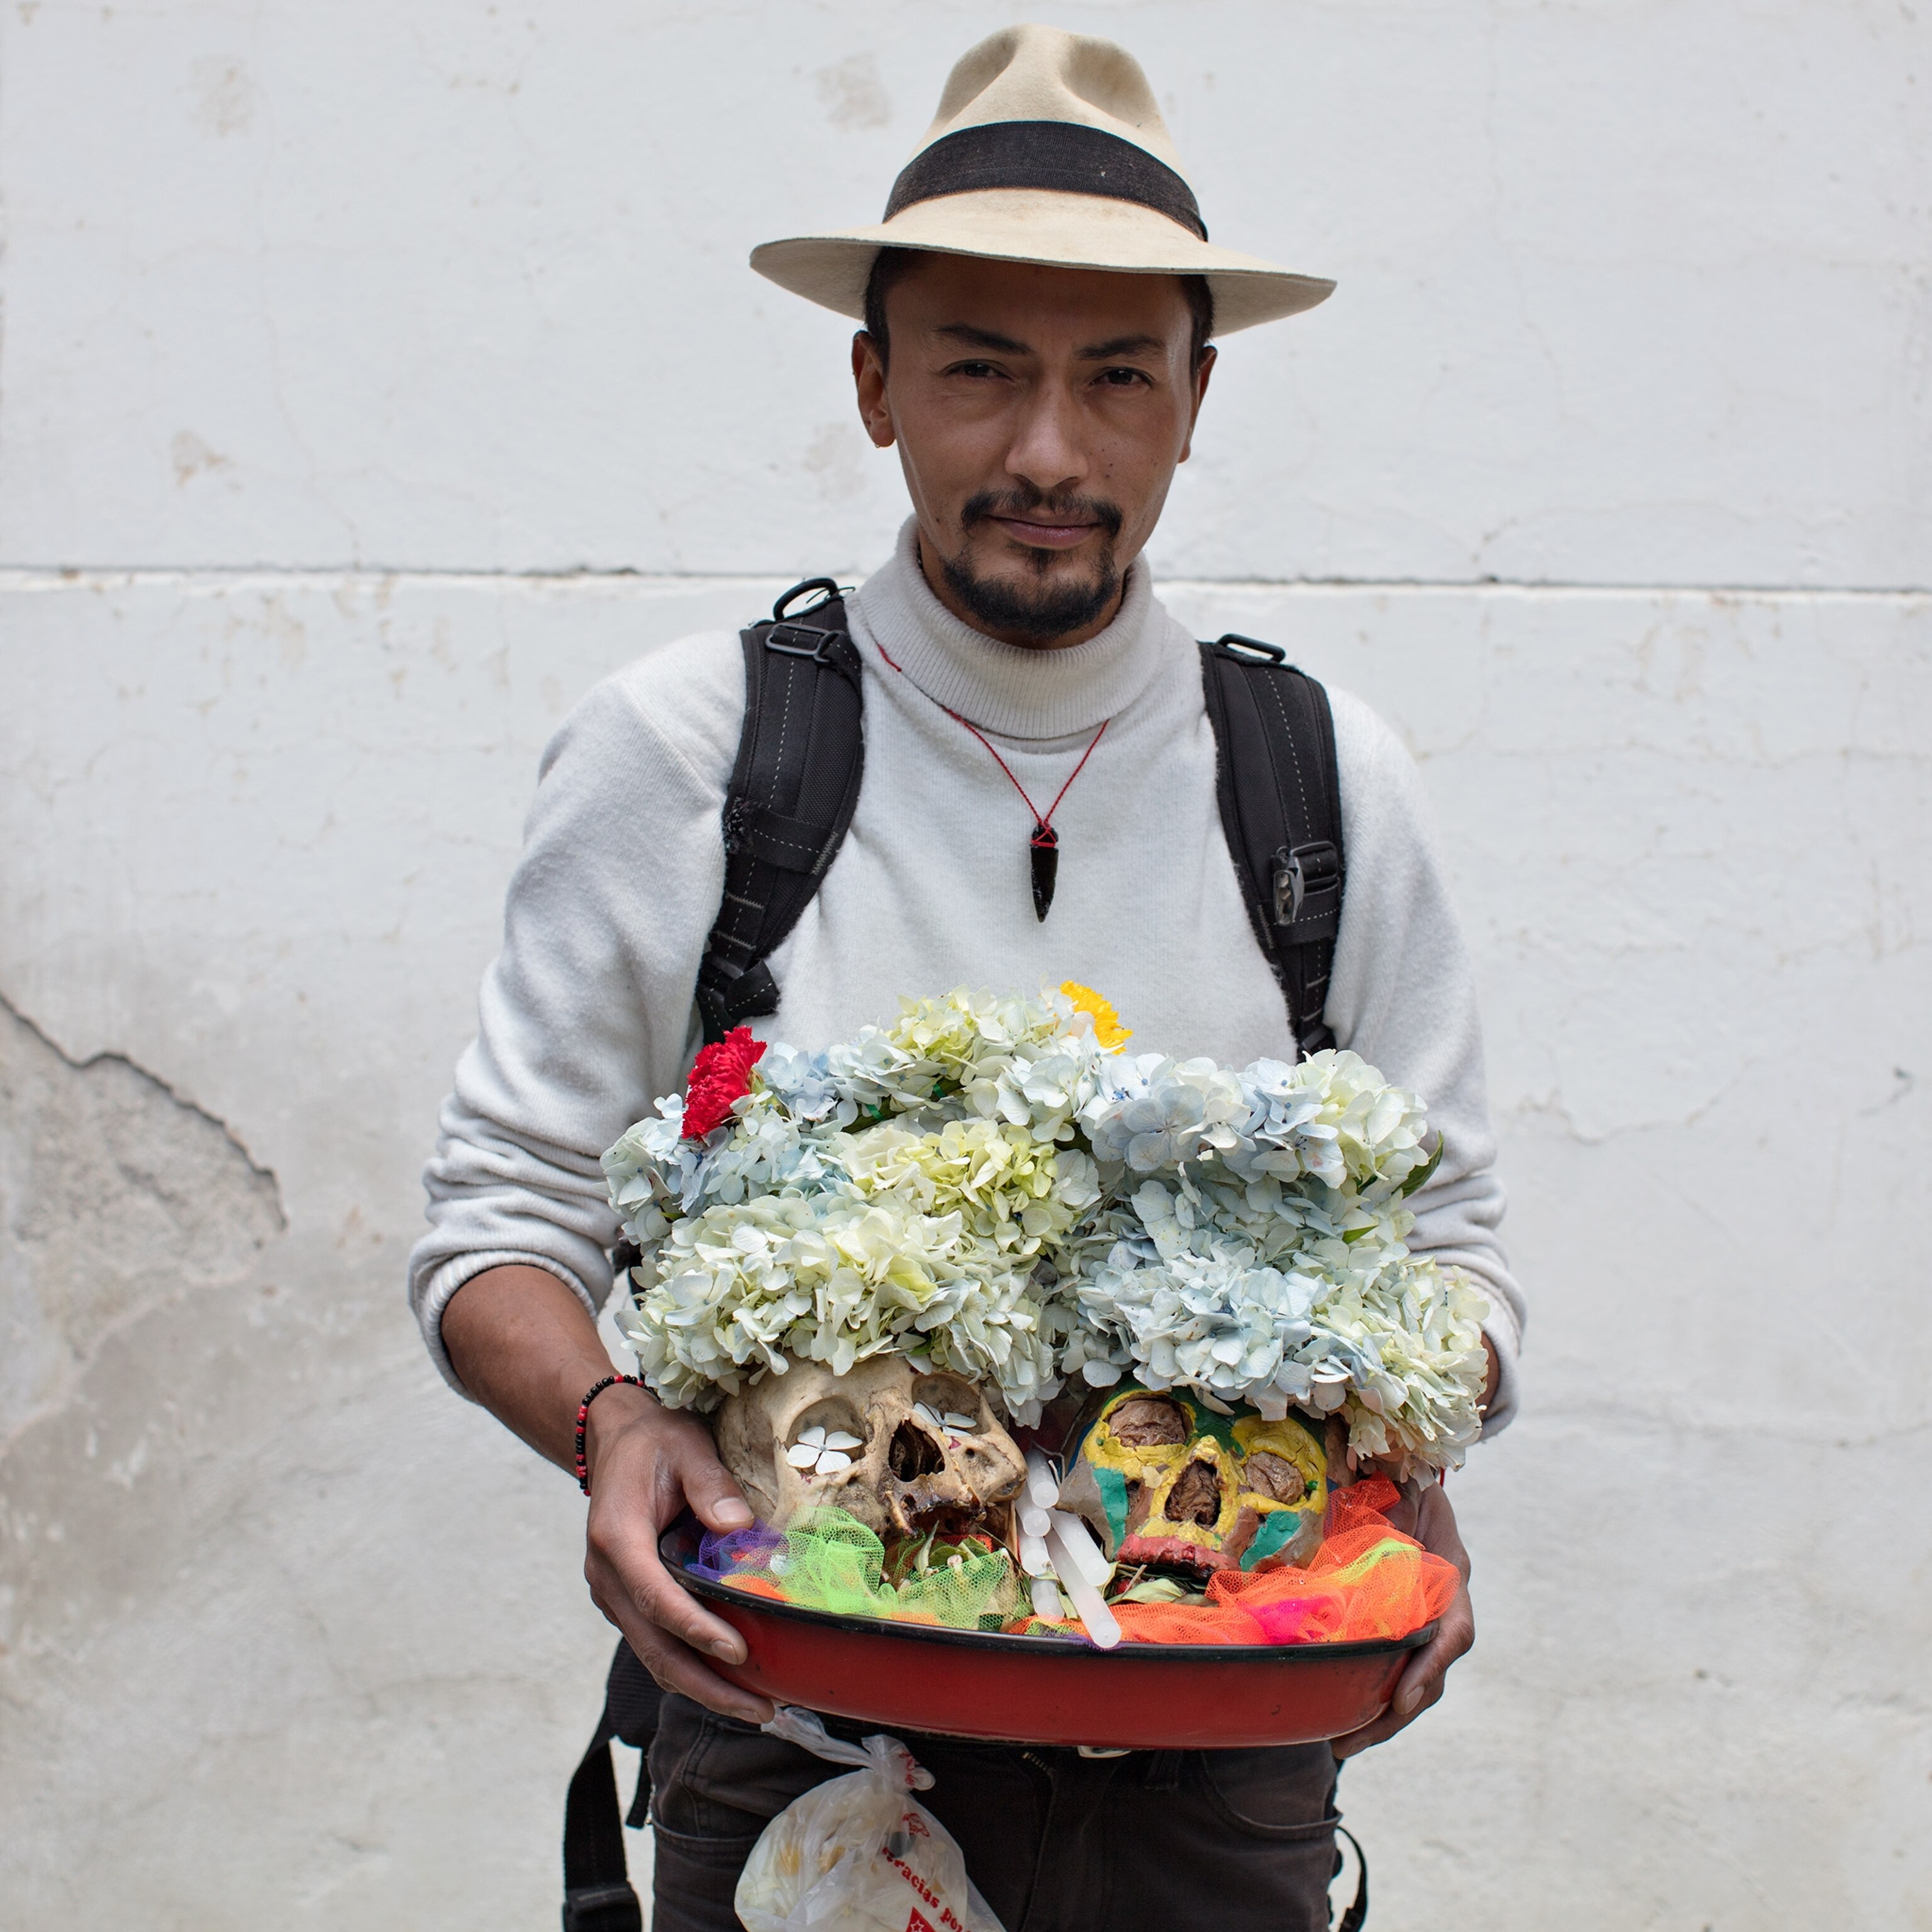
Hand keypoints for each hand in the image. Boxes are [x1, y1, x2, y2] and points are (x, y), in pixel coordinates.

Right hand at [582, 1384, 775, 1724]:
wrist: (616, 1441)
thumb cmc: (655, 1442)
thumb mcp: (687, 1447)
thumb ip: (712, 1485)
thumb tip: (739, 1526)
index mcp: (618, 1539)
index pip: (657, 1598)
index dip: (697, 1631)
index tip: (739, 1654)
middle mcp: (608, 1575)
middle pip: (655, 1647)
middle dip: (707, 1686)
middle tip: (762, 1711)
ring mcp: (613, 1593)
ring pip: (654, 1655)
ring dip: (701, 1686)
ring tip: (757, 1707)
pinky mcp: (625, 1600)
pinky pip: (656, 1642)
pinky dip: (691, 1664)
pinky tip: (731, 1676)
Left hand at [1330, 1481, 1472, 1758]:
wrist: (1416, 1480)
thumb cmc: (1408, 1482)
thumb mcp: (1407, 1490)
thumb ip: (1396, 1509)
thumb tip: (1371, 1530)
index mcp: (1452, 1577)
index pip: (1453, 1634)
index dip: (1430, 1668)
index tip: (1401, 1701)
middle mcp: (1445, 1607)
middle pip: (1430, 1675)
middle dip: (1392, 1715)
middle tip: (1348, 1742)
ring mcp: (1428, 1620)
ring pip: (1414, 1682)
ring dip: (1379, 1717)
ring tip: (1339, 1743)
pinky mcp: (1404, 1625)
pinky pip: (1394, 1667)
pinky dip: (1371, 1693)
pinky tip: (1340, 1714)